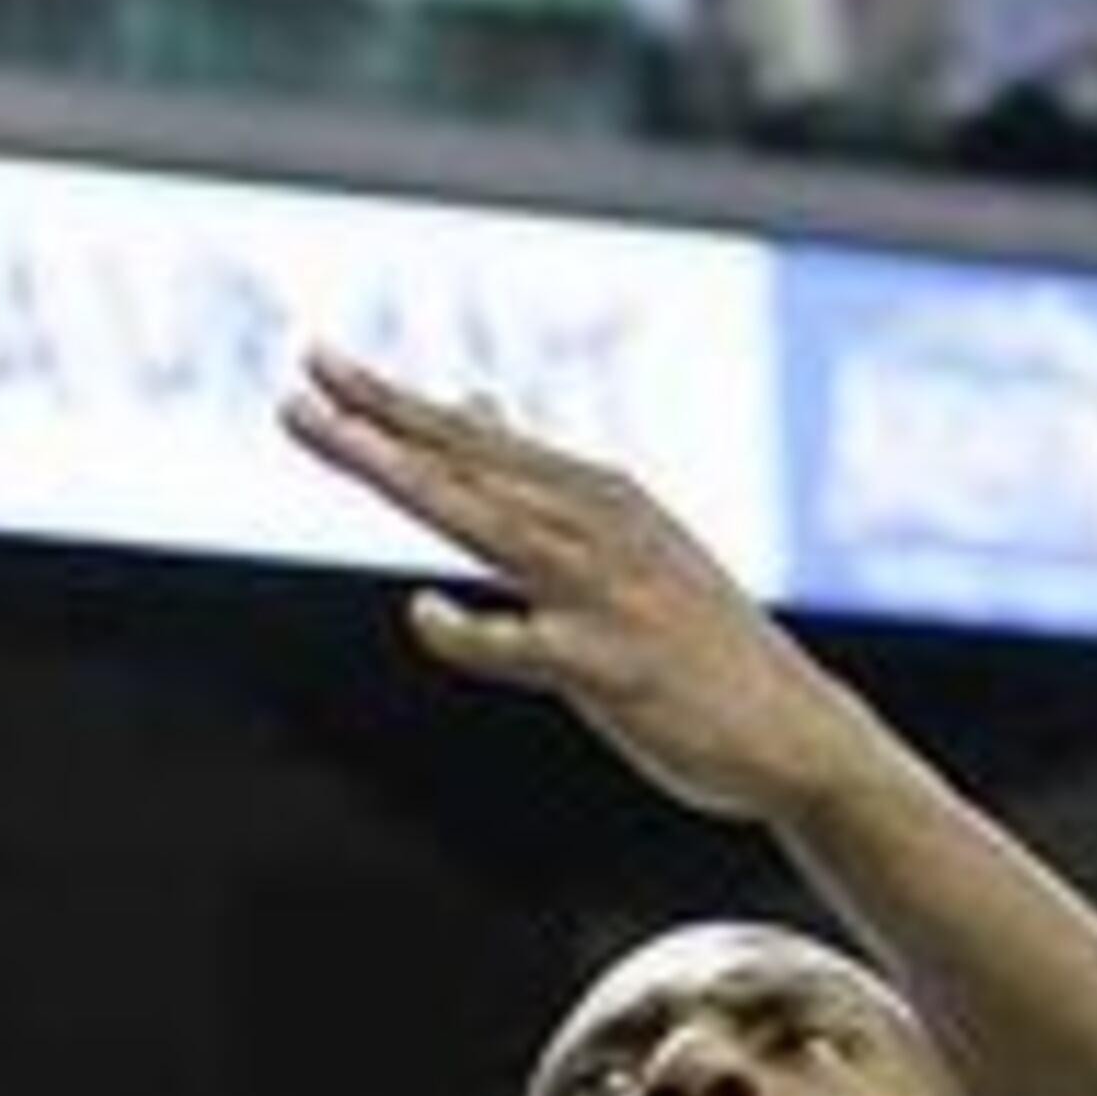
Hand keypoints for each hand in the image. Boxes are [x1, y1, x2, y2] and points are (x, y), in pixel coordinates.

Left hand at [279, 348, 874, 824]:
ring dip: (413, 484)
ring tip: (340, 449)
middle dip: (383, 422)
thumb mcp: (618, 542)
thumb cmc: (694, 646)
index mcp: (592, 495)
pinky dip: (477, 631)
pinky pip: (531, 646)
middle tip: (304, 381)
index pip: (473, 439)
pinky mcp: (613, 669)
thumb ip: (533, 482)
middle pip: (470, 467)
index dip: (393, 402)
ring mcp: (606, 594)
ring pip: (492, 528)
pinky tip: (423, 615)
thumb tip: (467, 405)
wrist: (793, 732)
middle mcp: (597, 526)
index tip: (318, 363)